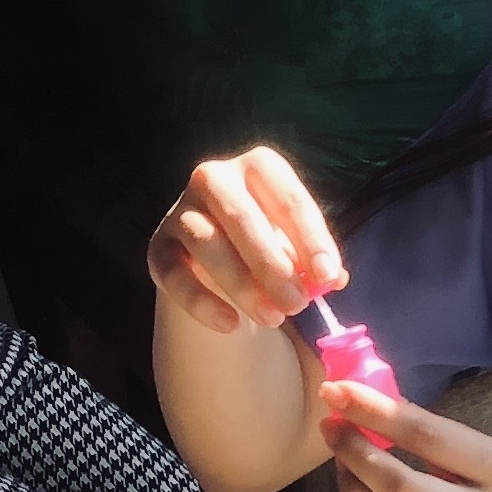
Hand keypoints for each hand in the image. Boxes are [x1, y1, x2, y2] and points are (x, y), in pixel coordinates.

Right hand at [149, 147, 342, 335]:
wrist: (215, 258)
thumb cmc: (267, 245)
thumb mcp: (294, 246)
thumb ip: (313, 261)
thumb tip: (333, 279)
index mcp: (258, 167)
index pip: (288, 197)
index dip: (311, 237)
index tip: (327, 275)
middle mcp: (214, 178)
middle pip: (241, 216)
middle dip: (272, 264)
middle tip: (297, 305)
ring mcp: (181, 210)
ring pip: (206, 242)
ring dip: (242, 284)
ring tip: (273, 318)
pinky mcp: (158, 247)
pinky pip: (174, 274)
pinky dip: (201, 301)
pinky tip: (230, 324)